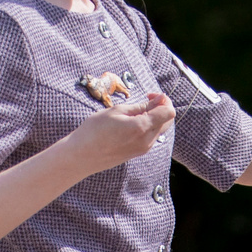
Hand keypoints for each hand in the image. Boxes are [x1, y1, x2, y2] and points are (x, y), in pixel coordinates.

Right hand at [58, 92, 175, 176]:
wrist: (82, 155)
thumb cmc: (95, 130)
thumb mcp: (117, 111)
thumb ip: (141, 106)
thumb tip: (160, 99)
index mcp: (142, 127)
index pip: (169, 112)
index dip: (163, 100)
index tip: (149, 95)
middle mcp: (147, 140)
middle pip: (167, 121)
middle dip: (161, 107)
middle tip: (145, 100)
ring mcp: (144, 149)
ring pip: (160, 129)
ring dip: (154, 117)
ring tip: (135, 111)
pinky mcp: (138, 153)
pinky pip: (151, 137)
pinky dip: (148, 126)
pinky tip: (133, 122)